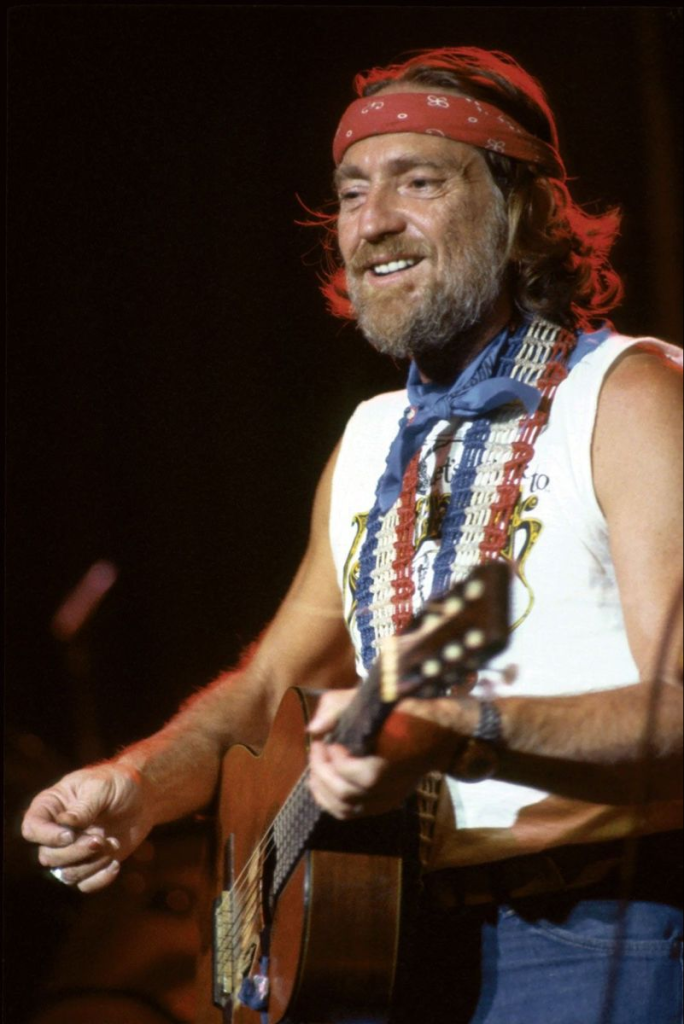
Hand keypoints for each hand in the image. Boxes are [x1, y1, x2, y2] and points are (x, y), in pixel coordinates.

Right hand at [21, 762, 153, 891]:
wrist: (143, 797)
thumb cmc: (118, 783)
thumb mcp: (101, 787)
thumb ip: (82, 808)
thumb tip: (64, 825)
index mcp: (51, 806)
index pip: (31, 828)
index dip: (47, 837)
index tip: (70, 835)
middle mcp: (56, 832)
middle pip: (48, 857)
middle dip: (76, 851)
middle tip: (101, 838)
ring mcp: (72, 851)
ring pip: (66, 874)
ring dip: (92, 864)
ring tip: (113, 843)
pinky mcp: (90, 864)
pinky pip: (84, 885)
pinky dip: (100, 878)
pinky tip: (115, 863)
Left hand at [307, 689, 468, 819]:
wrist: (441, 732)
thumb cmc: (408, 710)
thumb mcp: (374, 696)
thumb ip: (339, 706)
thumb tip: (313, 729)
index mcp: (394, 762)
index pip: (357, 774)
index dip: (334, 757)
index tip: (328, 738)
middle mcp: (391, 788)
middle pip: (346, 794)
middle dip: (322, 770)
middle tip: (317, 747)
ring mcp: (388, 799)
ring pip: (345, 808)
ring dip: (322, 787)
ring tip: (317, 763)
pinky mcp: (385, 803)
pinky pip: (351, 812)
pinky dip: (330, 800)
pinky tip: (322, 780)